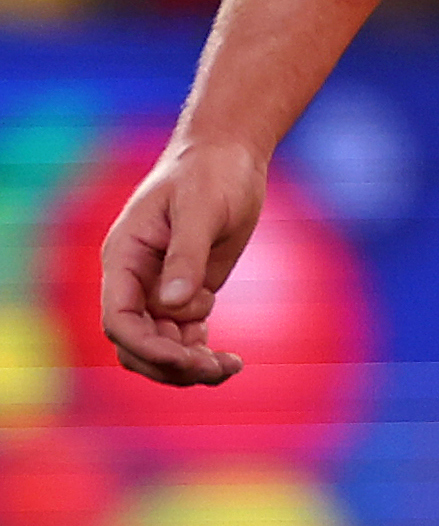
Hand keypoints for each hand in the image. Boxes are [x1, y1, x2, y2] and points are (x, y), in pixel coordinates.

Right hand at [98, 137, 267, 386]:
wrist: (231, 155)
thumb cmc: (211, 173)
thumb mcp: (200, 208)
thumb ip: (186, 255)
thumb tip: (172, 305)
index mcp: (124, 259)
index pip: (119, 319)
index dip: (146, 346)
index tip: (185, 359)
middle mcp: (136, 280)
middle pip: (137, 344)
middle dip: (170, 364)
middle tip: (215, 370)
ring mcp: (162, 289)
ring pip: (161, 346)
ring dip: (189, 366)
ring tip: (230, 368)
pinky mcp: (191, 291)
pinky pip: (185, 337)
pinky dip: (203, 354)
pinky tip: (232, 362)